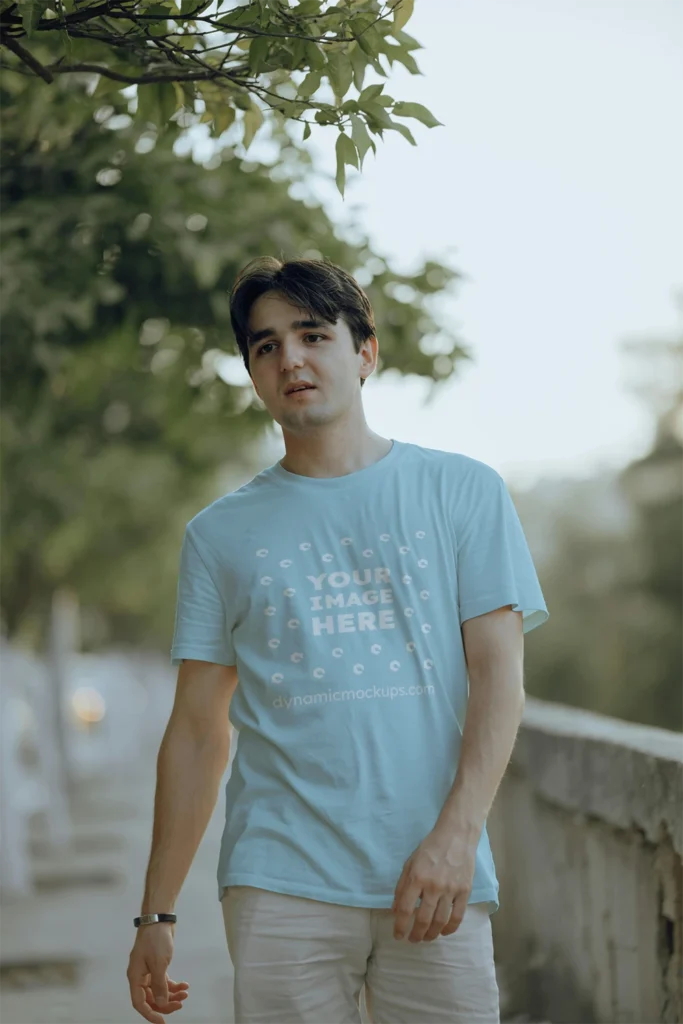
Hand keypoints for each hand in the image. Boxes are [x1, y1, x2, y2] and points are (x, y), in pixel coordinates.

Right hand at [127, 923, 188, 1022]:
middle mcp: (140, 976)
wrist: (160, 919)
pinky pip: (164, 981)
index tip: (162, 1022)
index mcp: (135, 977)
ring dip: (172, 994)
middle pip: (150, 998)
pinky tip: (185, 984)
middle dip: (165, 1003)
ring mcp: (148, 971)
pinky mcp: (157, 965)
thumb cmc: (156, 940)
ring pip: (159, 990)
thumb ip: (159, 986)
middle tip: (180, 1004)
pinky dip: (174, 984)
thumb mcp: (159, 964)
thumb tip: (161, 1003)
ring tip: (186, 992)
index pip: (139, 1003)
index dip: (150, 1014)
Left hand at [391, 826, 476, 942]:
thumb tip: (395, 911)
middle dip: (416, 934)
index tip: (398, 935)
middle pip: (423, 919)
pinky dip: (450, 928)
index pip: (405, 909)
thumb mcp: (410, 863)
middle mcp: (433, 886)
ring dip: (432, 934)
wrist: (456, 836)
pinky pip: (458, 916)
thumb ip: (401, 887)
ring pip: (440, 921)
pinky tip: (444, 932)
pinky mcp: (465, 891)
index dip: (400, 926)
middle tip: (413, 940)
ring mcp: (450, 889)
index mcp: (417, 877)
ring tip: (426, 938)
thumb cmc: (430, 848)